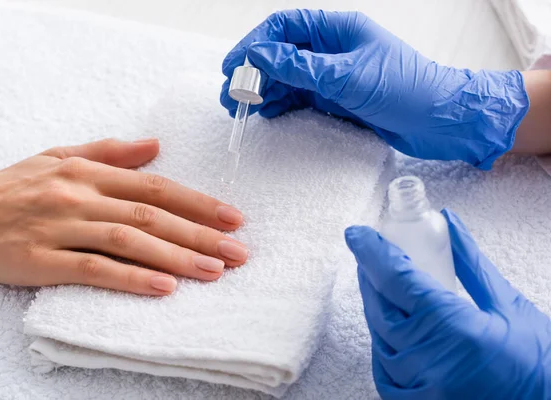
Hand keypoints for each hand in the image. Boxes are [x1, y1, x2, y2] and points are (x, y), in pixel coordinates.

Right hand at [0, 139, 247, 295]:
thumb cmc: (9, 188)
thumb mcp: (58, 158)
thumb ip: (110, 152)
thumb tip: (156, 145)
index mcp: (87, 173)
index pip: (155, 187)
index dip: (197, 202)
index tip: (232, 217)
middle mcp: (79, 196)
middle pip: (151, 215)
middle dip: (200, 234)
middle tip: (239, 251)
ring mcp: (60, 228)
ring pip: (129, 241)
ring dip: (176, 256)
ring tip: (214, 271)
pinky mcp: (40, 261)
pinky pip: (93, 270)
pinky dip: (130, 278)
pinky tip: (163, 287)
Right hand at [221, 10, 529, 168]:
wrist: (441, 121)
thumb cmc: (406, 90)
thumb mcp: (347, 77)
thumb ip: (300, 67)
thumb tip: (261, 56)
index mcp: (337, 30)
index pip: (285, 27)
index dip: (255, 44)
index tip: (235, 65)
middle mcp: (333, 50)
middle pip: (282, 53)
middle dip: (255, 71)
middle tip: (234, 94)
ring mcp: (334, 75)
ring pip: (288, 78)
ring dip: (265, 90)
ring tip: (244, 107)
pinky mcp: (338, 99)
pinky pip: (301, 98)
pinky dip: (282, 105)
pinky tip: (267, 113)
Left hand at [345, 209, 550, 398]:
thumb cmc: (539, 364)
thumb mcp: (509, 307)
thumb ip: (471, 264)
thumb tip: (449, 222)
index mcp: (455, 328)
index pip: (397, 280)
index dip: (372, 252)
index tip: (356, 233)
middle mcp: (429, 360)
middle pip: (380, 307)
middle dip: (370, 276)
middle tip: (370, 254)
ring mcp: (420, 389)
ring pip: (378, 339)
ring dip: (376, 308)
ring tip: (380, 285)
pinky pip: (384, 371)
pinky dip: (383, 345)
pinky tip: (391, 329)